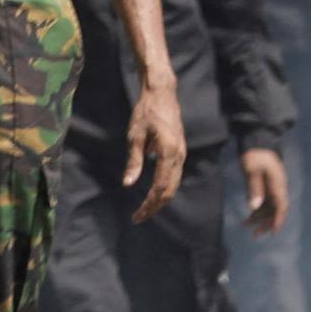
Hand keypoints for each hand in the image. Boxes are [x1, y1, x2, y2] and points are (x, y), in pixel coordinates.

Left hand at [124, 77, 187, 222]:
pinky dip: (165, 188)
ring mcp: (182, 154)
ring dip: (161, 199)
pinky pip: (175, 176)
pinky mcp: (180, 151)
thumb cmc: (146, 112)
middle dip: (155, 206)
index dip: (149, 203)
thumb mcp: (135, 136)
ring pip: (174, 184)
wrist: (162, 94)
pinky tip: (153, 193)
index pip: (160, 187)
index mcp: (169, 153)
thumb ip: (134, 161)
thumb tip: (128, 183)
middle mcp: (179, 156)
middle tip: (139, 217)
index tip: (137, 215)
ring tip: (146, 209)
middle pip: (170, 190)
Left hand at [239, 146, 289, 237]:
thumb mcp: (252, 171)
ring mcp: (273, 186)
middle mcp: (278, 187)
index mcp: (277, 184)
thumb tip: (254, 207)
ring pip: (270, 207)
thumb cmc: (255, 155)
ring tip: (246, 226)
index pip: (281, 206)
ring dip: (260, 217)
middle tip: (255, 234)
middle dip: (267, 223)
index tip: (273, 232)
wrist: (257, 141)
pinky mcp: (267, 184)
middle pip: (276, 210)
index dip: (278, 220)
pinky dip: (258, 209)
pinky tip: (249, 216)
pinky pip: (265, 201)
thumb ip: (254, 188)